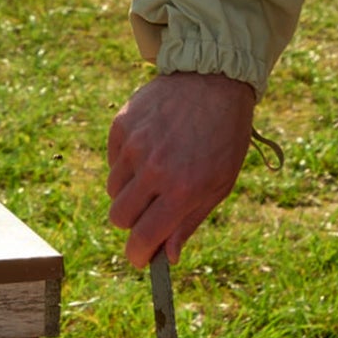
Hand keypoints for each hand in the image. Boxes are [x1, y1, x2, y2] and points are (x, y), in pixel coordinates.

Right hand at [107, 71, 255, 266]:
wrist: (215, 81)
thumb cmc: (224, 136)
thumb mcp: (219, 184)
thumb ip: (188, 222)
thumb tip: (166, 257)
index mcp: (182, 189)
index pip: (143, 238)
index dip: (138, 254)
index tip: (140, 256)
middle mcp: (154, 169)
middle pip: (119, 218)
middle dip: (133, 222)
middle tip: (151, 210)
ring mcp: (135, 145)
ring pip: (114, 190)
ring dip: (130, 191)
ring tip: (155, 172)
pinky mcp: (122, 125)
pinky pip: (113, 160)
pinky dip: (126, 163)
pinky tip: (149, 148)